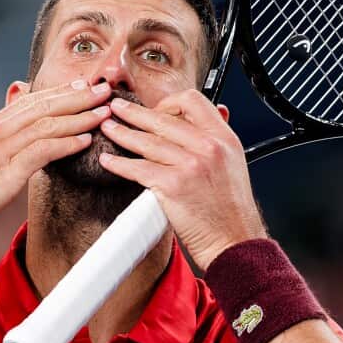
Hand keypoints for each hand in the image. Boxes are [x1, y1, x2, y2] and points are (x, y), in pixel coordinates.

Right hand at [0, 80, 112, 242]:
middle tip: (104, 88)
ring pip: (46, 124)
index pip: (29, 102)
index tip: (81, 86)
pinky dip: (65, 143)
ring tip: (104, 111)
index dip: (58, 93)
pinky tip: (85, 140)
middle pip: (42, 106)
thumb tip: (10, 134)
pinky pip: (41, 151)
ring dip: (79, 116)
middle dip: (76, 96)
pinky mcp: (4, 173)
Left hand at [95, 90, 266, 268]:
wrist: (235, 241)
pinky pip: (139, 169)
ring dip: (122, 133)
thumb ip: (215, 143)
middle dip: (134, 112)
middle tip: (118, 108)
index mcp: (224, 138)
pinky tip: (108, 160)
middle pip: (163, 119)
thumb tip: (199, 125)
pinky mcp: (174, 185)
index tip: (155, 110)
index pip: (193, 102)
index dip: (169, 103)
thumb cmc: (231, 210)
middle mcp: (209, 147)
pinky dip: (119, 164)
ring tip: (108, 128)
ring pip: (147, 141)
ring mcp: (191, 164)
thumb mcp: (232, 164)